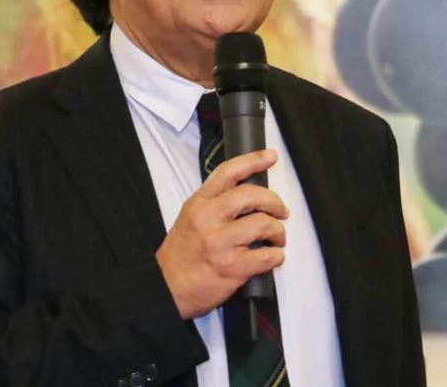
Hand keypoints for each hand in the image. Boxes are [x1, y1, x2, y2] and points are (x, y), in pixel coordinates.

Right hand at [155, 149, 288, 319]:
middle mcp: (208, 219)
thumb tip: (249, 197)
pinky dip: (276, 256)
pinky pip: (267, 256)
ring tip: (277, 239)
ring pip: (264, 224)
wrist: (165, 289)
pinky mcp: (232, 267)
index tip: (270, 157)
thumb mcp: (189, 219)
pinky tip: (272, 257)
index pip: (227, 173)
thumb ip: (214, 205)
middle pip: (252, 195)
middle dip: (274, 202)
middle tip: (281, 211)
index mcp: (198, 204)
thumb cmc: (181, 256)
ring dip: (278, 232)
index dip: (252, 161)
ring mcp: (220, 243)